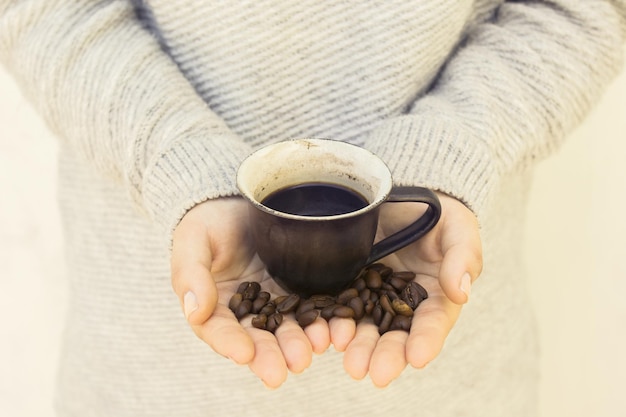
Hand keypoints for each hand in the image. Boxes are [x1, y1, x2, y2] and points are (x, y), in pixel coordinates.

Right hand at [170, 197, 327, 387]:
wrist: (242, 202)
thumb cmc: (210, 221)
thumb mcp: (193, 240)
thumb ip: (191, 274)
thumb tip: (195, 312)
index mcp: (214, 307)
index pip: (219, 330)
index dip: (230, 343)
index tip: (244, 354)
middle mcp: (247, 313)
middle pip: (258, 338)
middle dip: (273, 353)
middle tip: (289, 366)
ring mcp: (277, 302)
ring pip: (289, 328)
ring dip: (302, 342)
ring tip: (316, 348)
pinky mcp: (302, 291)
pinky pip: (315, 309)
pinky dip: (326, 322)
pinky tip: (337, 329)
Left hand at [328, 192, 482, 385]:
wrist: (401, 199)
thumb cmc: (438, 213)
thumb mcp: (457, 227)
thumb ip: (462, 257)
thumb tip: (460, 292)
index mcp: (434, 296)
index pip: (433, 321)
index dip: (426, 340)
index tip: (416, 357)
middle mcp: (402, 304)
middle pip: (396, 334)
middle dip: (386, 355)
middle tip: (374, 373)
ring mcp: (372, 296)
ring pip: (366, 327)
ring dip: (359, 347)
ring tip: (351, 364)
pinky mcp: (347, 285)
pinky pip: (338, 306)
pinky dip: (332, 324)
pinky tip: (326, 336)